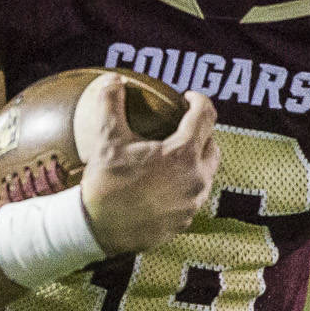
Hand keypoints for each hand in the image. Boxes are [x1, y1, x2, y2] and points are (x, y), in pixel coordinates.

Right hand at [79, 76, 219, 254]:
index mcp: (183, 155)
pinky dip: (185, 185)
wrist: (97, 230)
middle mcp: (196, 179)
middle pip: (213, 146)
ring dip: (196, 160)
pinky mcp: (185, 221)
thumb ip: (111, 104)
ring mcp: (193, 203)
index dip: (198, 101)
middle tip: (183, 127)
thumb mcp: (106, 140)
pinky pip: (193, 197)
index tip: (187, 97)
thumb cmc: (104, 184)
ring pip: (206, 174)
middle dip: (203, 132)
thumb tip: (113, 80)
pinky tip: (165, 184)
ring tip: (175, 155)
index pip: (205, 116)